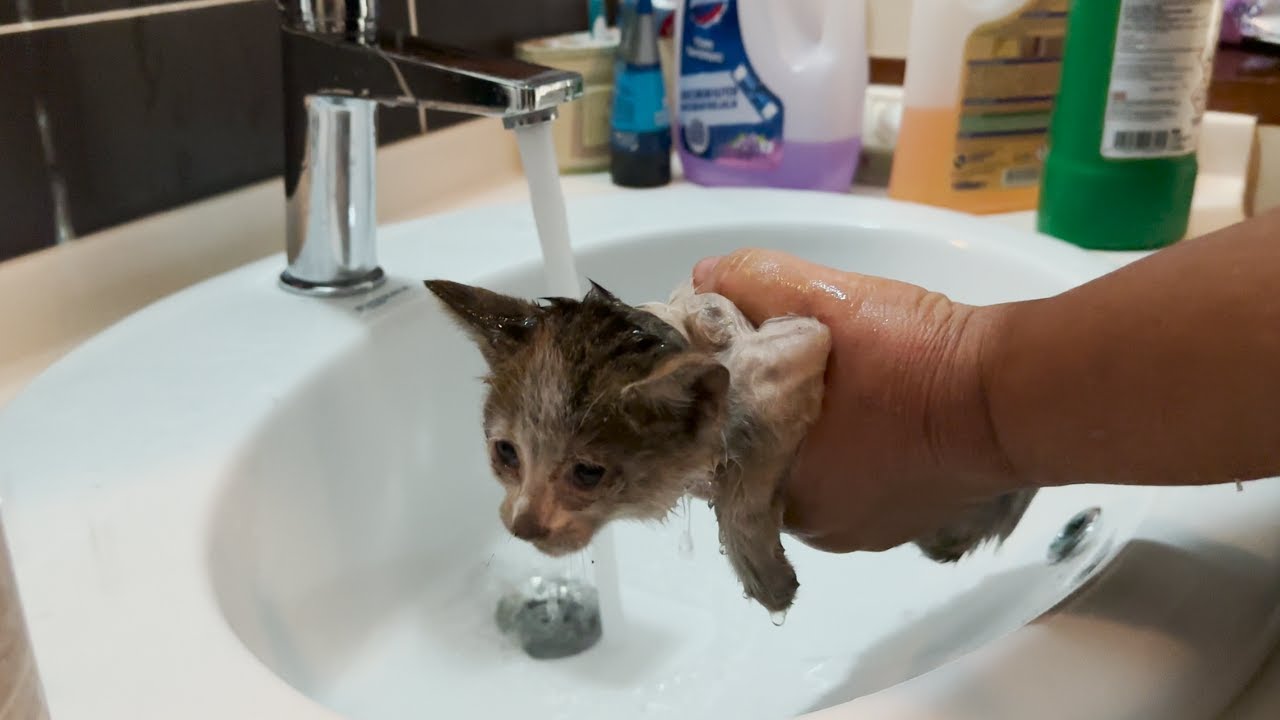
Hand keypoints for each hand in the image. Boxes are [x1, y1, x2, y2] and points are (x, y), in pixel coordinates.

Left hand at [692, 249, 1019, 553]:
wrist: (1008, 395)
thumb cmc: (908, 352)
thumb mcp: (821, 296)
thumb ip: (750, 281)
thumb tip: (703, 279)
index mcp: (767, 480)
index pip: (710, 437)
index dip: (716, 389)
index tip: (731, 350)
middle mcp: (803, 523)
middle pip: (756, 458)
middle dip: (762, 411)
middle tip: (781, 359)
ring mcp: (853, 532)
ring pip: (804, 473)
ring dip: (805, 434)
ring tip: (829, 386)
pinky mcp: (897, 528)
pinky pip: (849, 486)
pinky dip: (848, 453)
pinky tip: (865, 415)